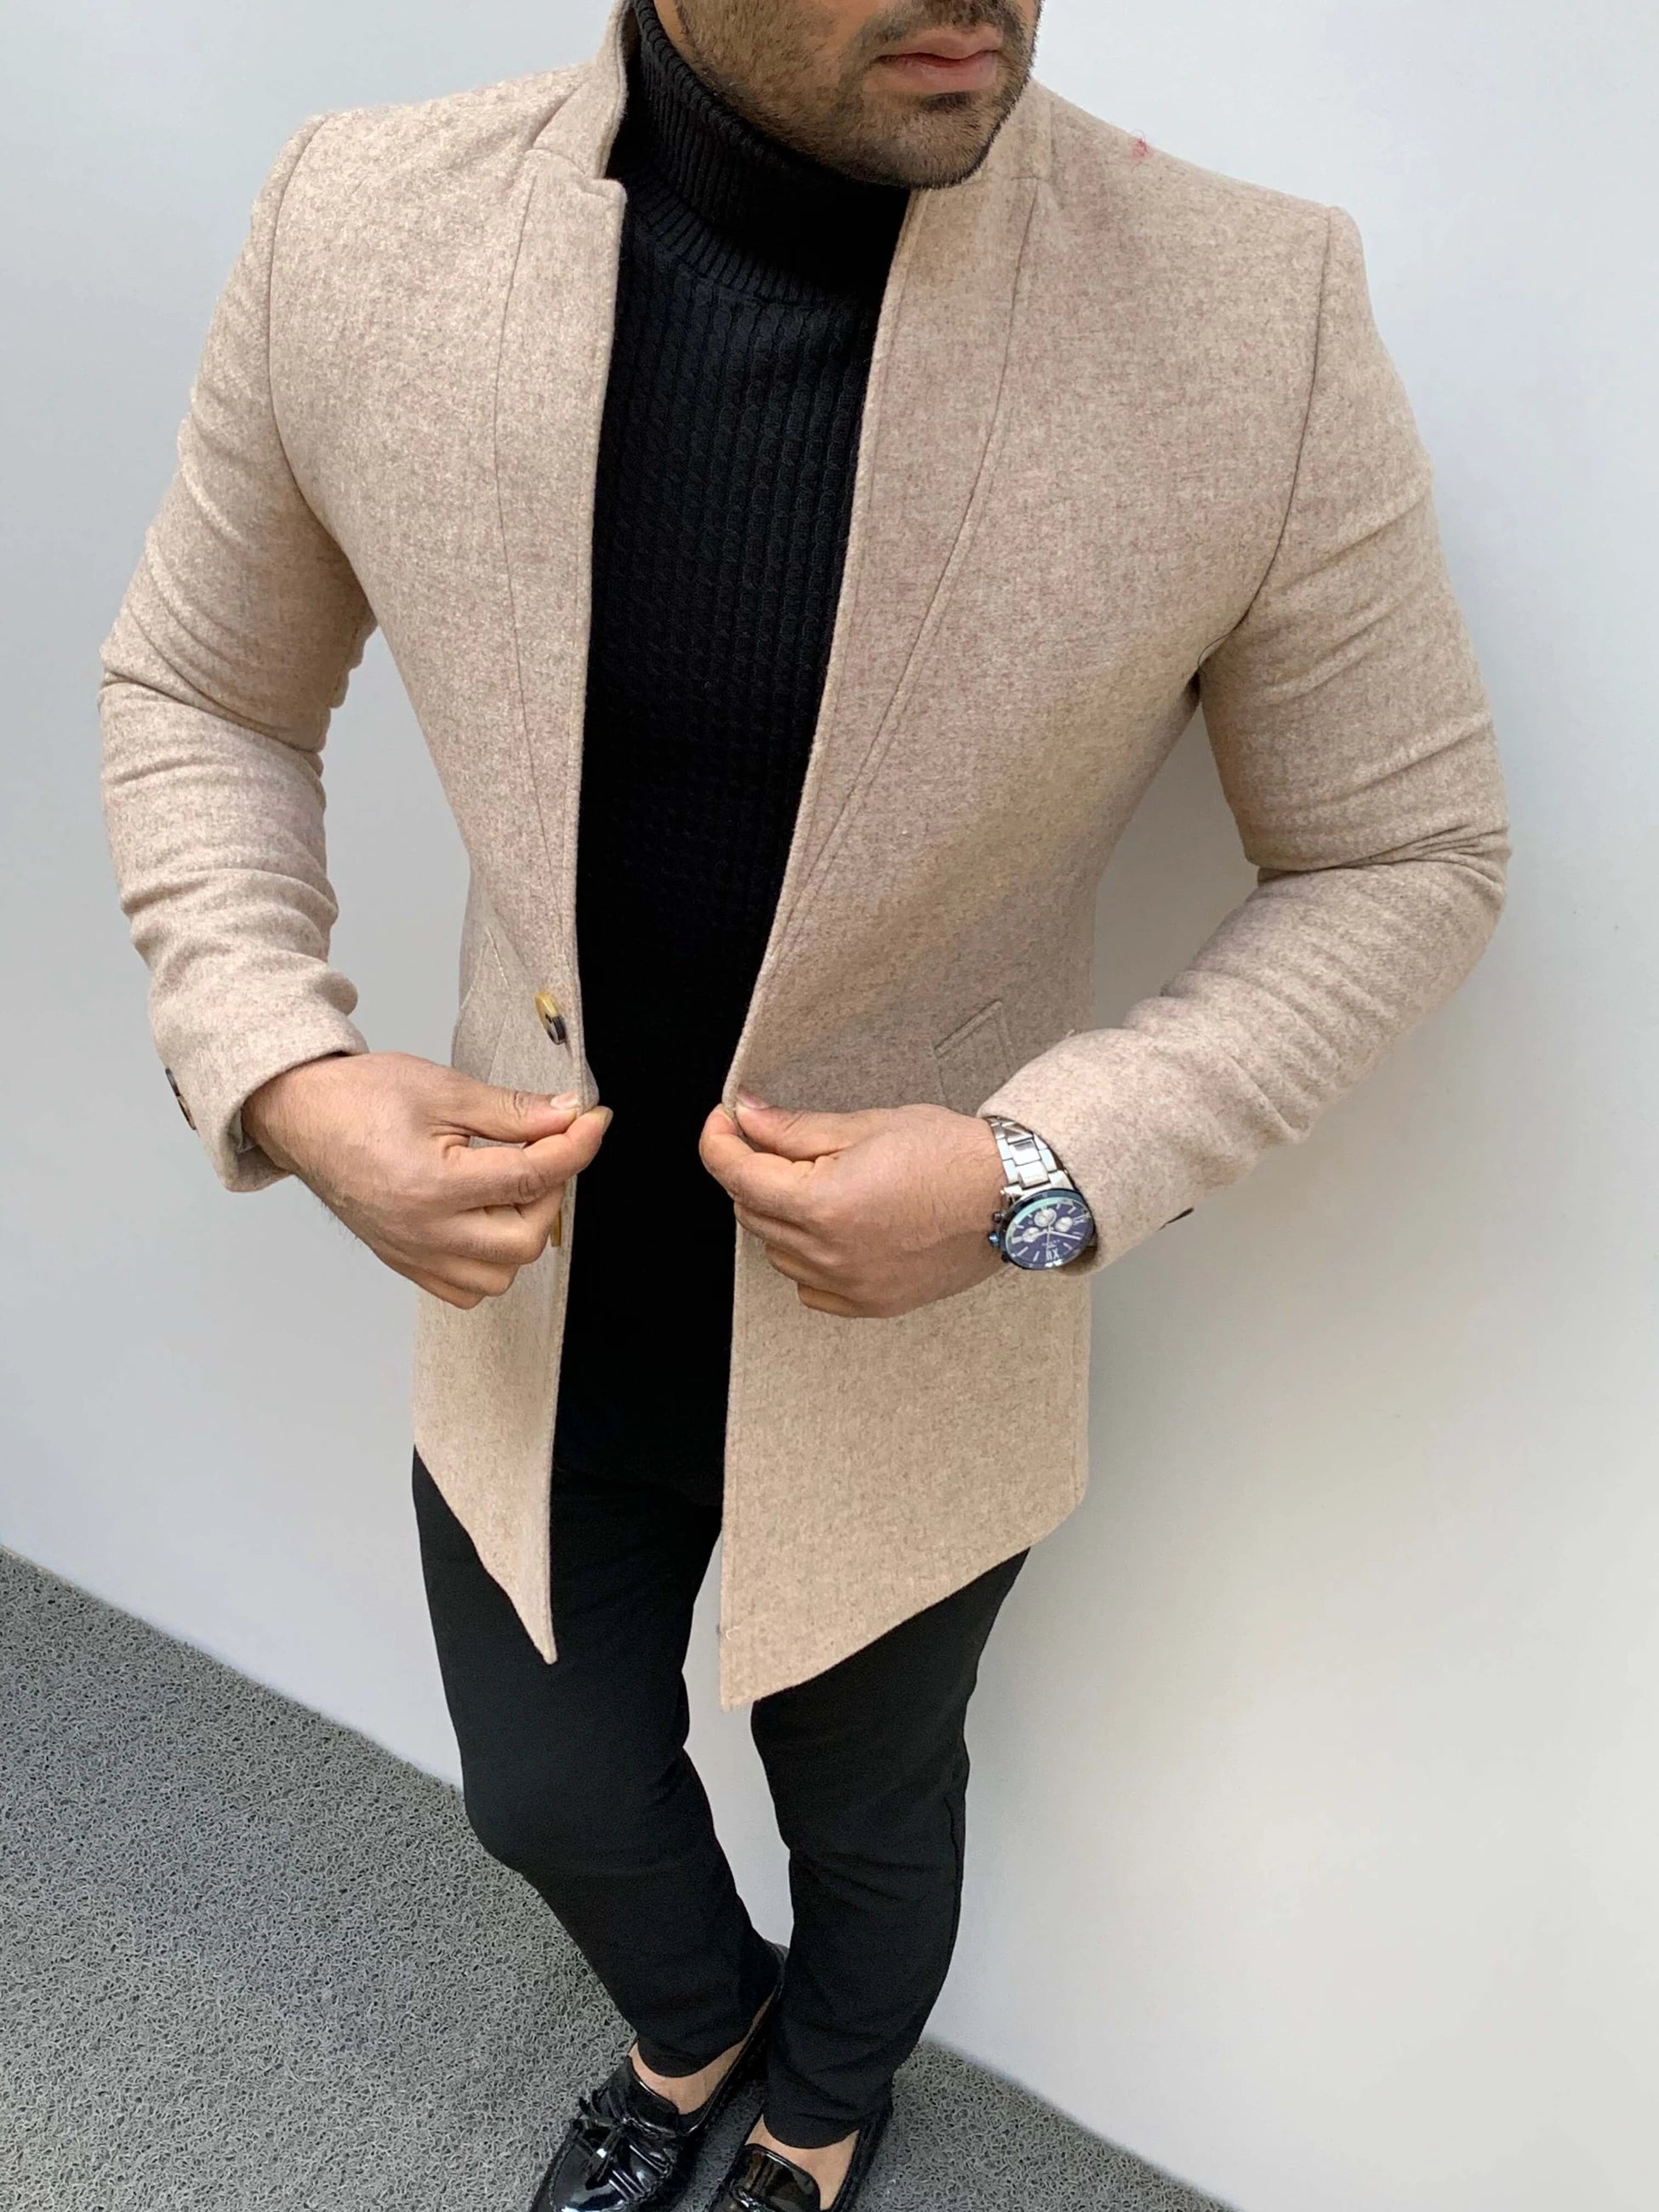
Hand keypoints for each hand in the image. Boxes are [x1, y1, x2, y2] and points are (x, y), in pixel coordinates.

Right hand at [242, 1051, 612, 1309]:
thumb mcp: (442, 1090)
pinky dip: (491, 1260)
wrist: (301, 1116)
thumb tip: (568, 1116)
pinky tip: (485, 1214)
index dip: (575, 1146)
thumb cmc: (360, 1098)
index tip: (594, 1120)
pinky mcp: (405, 1263)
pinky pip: (468, 1288)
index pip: (530, 1178)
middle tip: (541, 1151)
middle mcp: (423, 1232)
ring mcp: (413, 1255)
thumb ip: (511, 1111)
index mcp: (432, 1185)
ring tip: (508, 1183)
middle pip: (526, 1239)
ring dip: (522, 1229)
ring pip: (502, 1274)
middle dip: (549, 1193)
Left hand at [697, 1092, 1007, 1317]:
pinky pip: (810, 1287)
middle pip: (752, 1213)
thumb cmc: (949, 1154)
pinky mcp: (871, 1304)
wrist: (1010, 1197)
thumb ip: (794, 1129)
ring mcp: (850, 1285)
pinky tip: (836, 1230)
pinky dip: (807, 1258)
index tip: (722, 1123)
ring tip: (822, 1185)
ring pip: (778, 1251)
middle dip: (754, 1174)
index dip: (718, 1143)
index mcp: (823, 1203)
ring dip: (781, 1216)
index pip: (738, 1176)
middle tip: (780, 1145)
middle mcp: (829, 1254)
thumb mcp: (866, 1126)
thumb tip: (745, 1118)